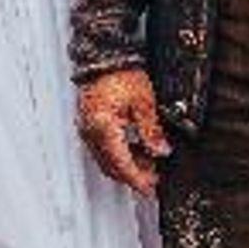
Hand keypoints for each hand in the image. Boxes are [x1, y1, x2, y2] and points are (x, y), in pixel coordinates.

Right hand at [76, 68, 170, 196]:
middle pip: (112, 167)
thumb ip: (152, 130)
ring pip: (107, 160)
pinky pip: (103, 150)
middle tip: (155, 177)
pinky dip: (119, 155)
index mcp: (104, 127)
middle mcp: (91, 132)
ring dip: (127, 166)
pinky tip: (136, 149)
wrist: (105, 57)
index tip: (151, 190)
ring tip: (150, 162)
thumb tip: (161, 151)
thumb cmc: (121, 73)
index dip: (137, 180)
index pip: (122, 164)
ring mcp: (87, 130)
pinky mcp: (89, 126)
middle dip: (134, 176)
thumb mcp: (144, 102)